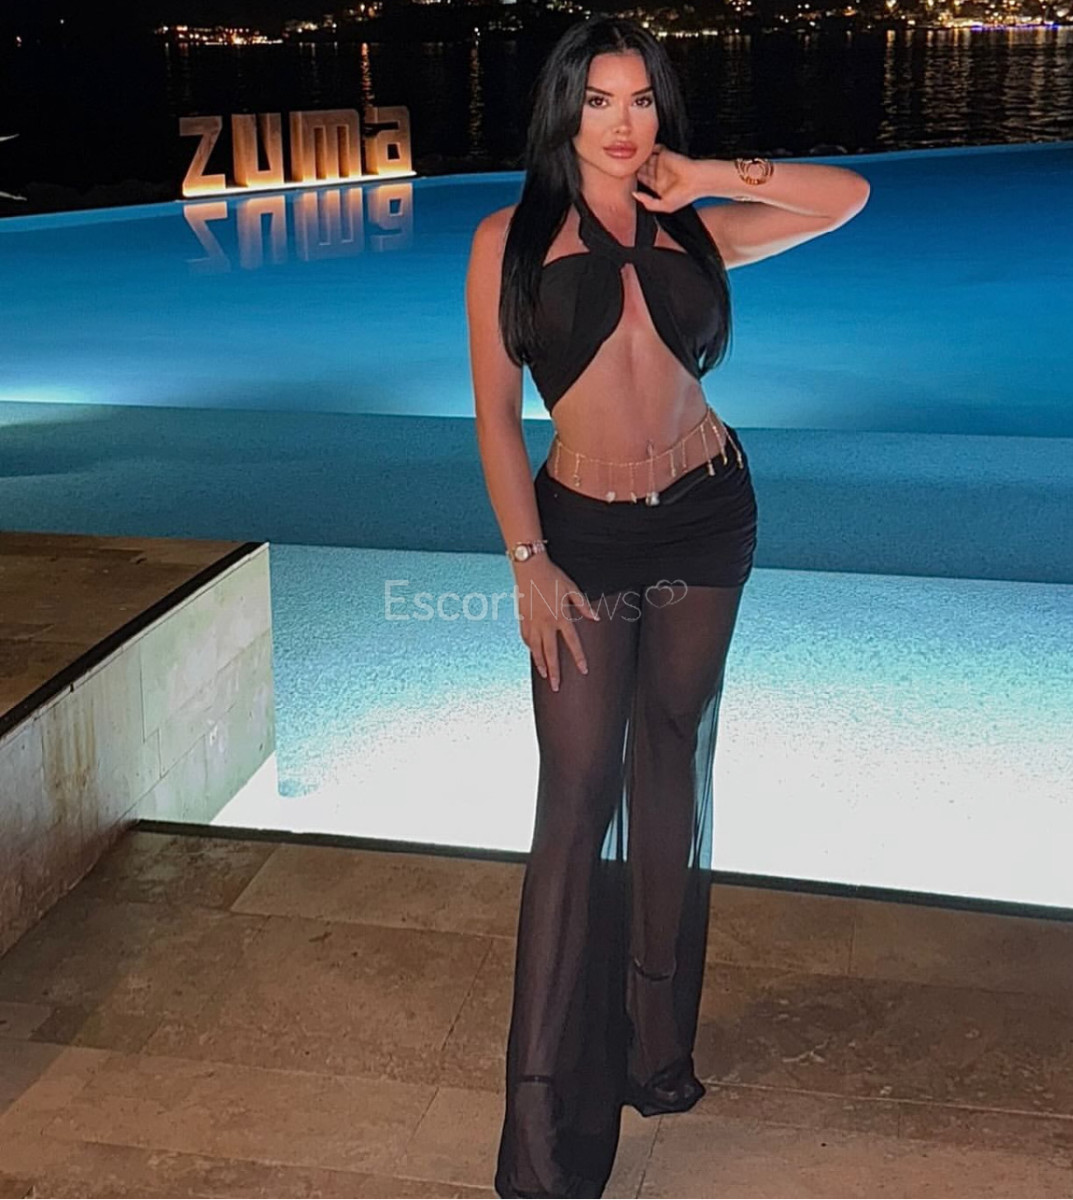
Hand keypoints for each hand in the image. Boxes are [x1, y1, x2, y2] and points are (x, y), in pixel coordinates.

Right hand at [513, 557, 599, 691]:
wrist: (529, 567)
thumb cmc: (552, 576)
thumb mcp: (572, 589)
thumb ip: (584, 606)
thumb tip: (596, 618)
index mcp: (561, 616)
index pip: (572, 643)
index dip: (578, 658)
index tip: (583, 670)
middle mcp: (546, 623)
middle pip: (551, 653)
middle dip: (554, 672)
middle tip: (556, 686)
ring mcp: (532, 622)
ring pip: (536, 649)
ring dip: (540, 663)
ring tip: (544, 675)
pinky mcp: (523, 618)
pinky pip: (526, 638)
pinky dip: (530, 648)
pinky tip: (533, 653)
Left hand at [633, 145, 701, 211]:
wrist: (696, 181)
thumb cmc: (684, 195)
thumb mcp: (664, 206)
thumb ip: (648, 202)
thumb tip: (635, 195)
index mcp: (659, 186)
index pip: (643, 180)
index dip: (635, 178)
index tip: (626, 178)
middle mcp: (660, 174)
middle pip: (643, 168)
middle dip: (635, 167)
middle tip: (627, 166)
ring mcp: (662, 163)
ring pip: (647, 158)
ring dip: (640, 158)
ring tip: (632, 159)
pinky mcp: (666, 154)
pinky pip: (655, 149)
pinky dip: (649, 149)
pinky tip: (643, 152)